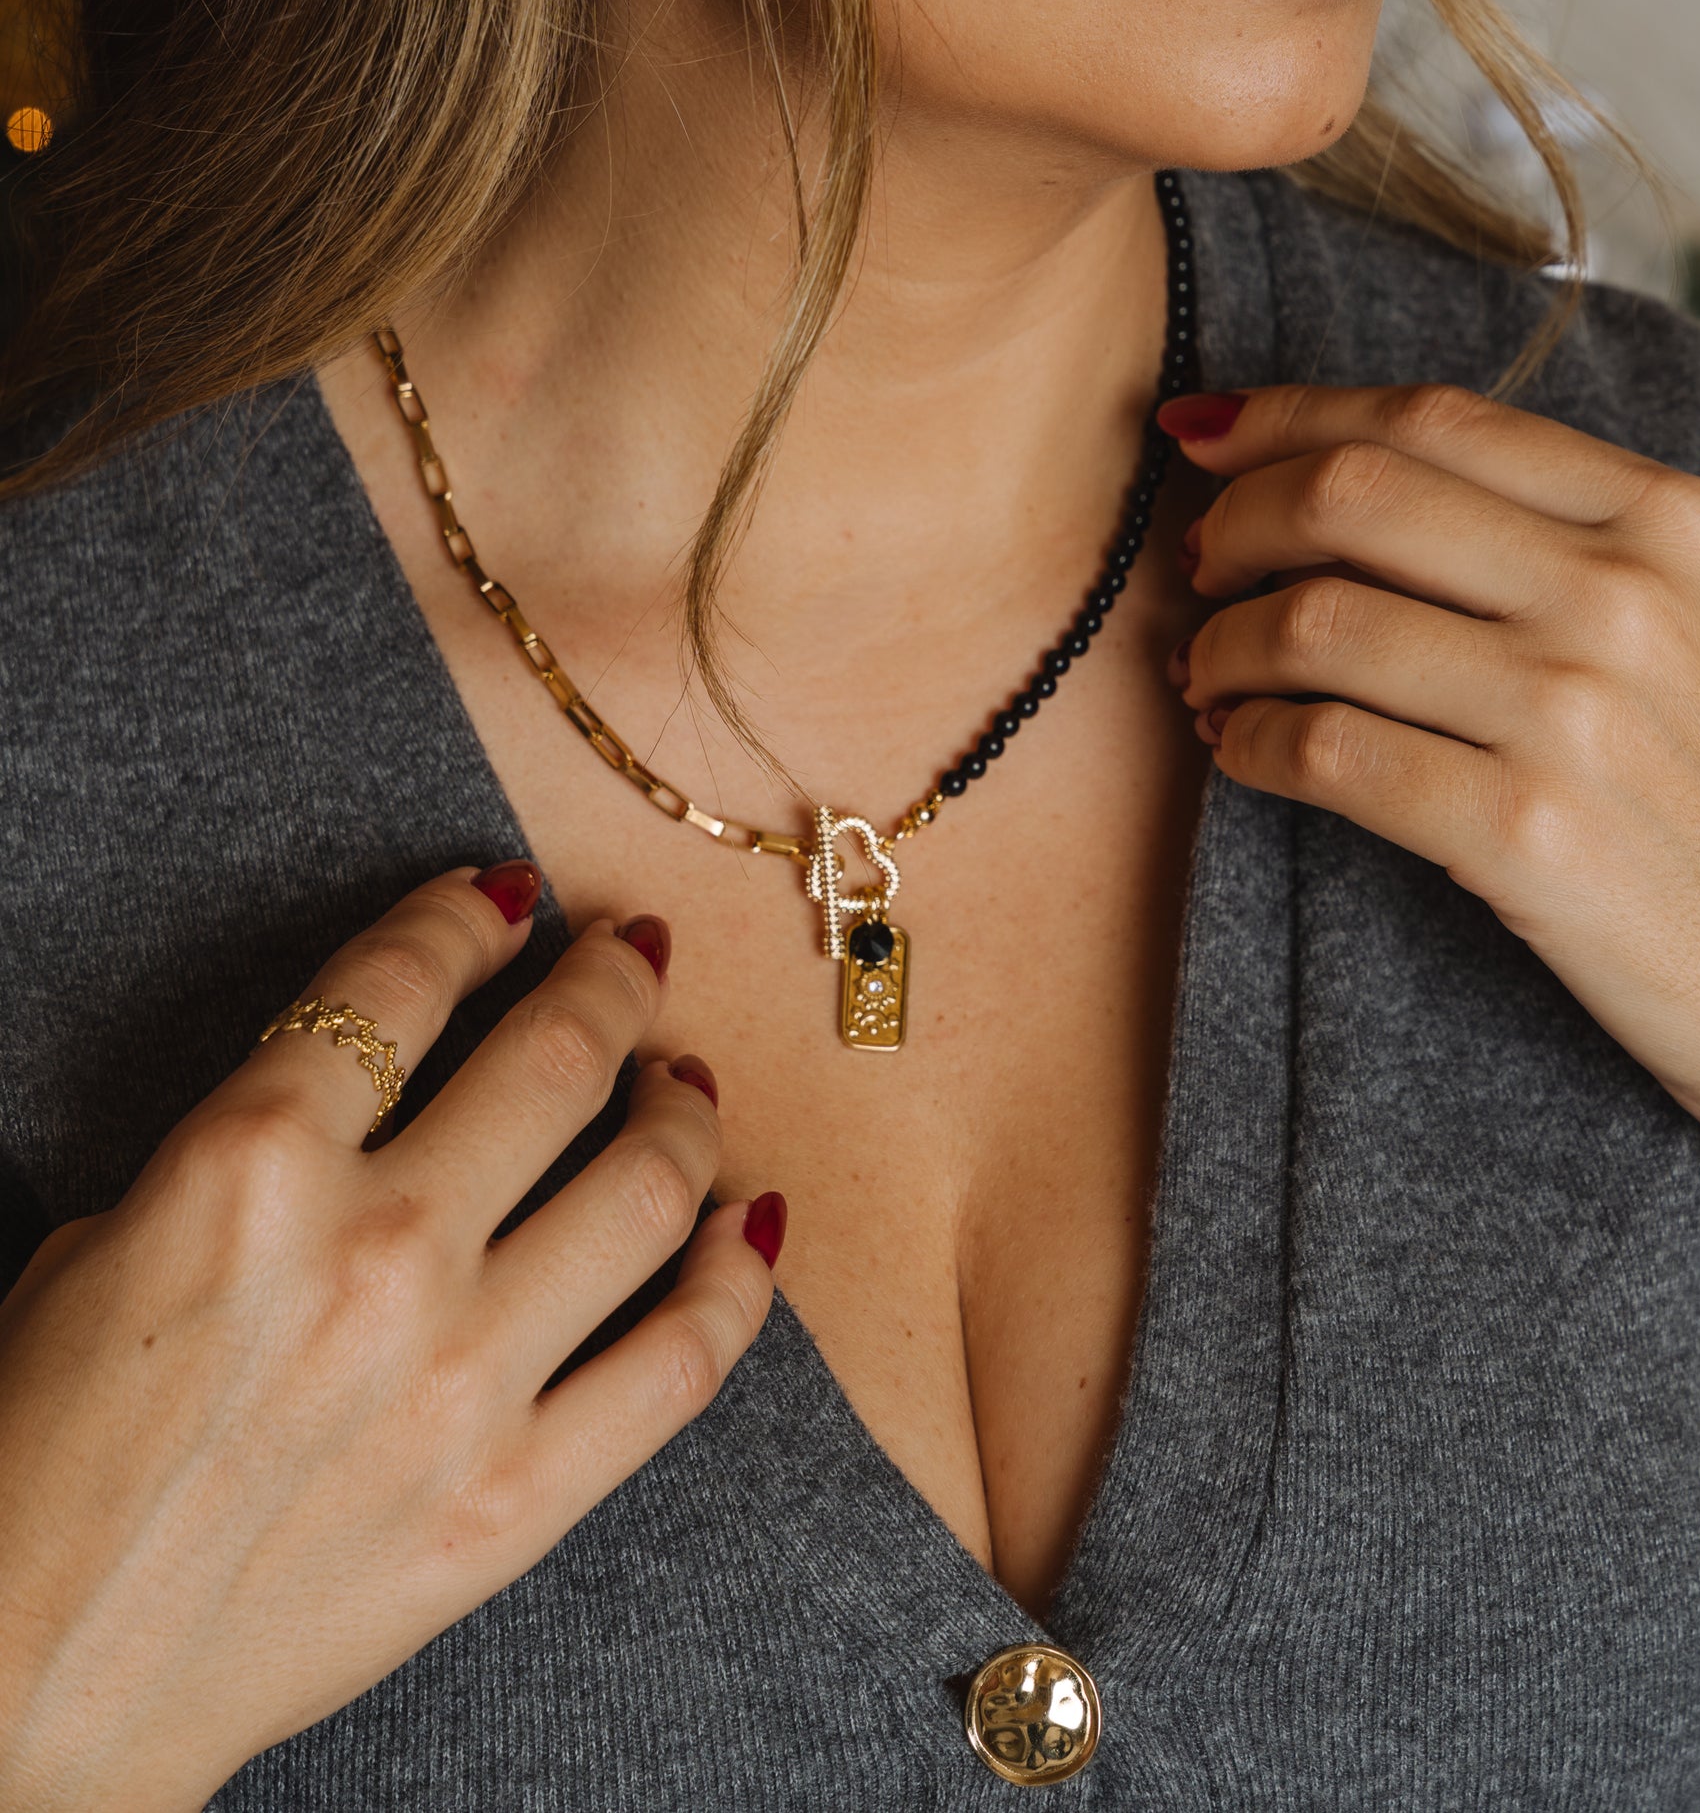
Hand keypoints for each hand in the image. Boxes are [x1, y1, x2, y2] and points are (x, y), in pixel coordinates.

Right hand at [0, 865, 777, 1812]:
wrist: (23, 1680)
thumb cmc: (40, 1452)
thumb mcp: (106, 1241)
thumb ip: (251, 1152)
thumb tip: (372, 1101)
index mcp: (251, 1165)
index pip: (406, 978)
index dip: (471, 915)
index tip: (508, 896)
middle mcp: (376, 1253)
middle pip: (559, 1056)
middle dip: (611, 980)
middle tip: (633, 956)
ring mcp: (459, 1381)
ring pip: (646, 1186)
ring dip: (682, 1110)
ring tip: (683, 1083)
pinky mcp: (512, 1502)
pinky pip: (681, 1363)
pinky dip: (737, 1279)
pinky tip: (750, 1224)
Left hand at [1165, 382, 1699, 1173]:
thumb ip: (1558, 533)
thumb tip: (1343, 467)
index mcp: (1670, 516)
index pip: (1433, 416)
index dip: (1292, 415)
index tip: (1207, 433)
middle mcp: (1625, 595)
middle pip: (1353, 493)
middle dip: (1237, 520)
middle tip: (1201, 566)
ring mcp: (1577, 715)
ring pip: (1315, 622)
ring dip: (1223, 646)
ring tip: (1208, 676)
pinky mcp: (1527, 839)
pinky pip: (1324, 754)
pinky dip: (1247, 744)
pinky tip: (1241, 752)